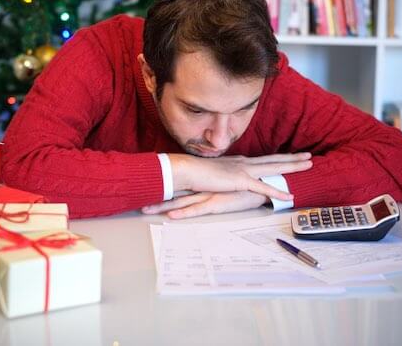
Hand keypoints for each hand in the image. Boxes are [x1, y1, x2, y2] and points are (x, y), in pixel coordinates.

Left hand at [142, 191, 268, 218]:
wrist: (264, 183)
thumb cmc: (246, 186)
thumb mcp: (226, 187)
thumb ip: (214, 188)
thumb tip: (204, 191)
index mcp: (204, 184)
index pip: (179, 188)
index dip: (162, 191)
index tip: (146, 193)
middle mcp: (203, 188)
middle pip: (174, 194)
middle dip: (156, 199)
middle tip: (137, 204)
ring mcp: (209, 195)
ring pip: (181, 202)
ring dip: (163, 206)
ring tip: (146, 210)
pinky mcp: (218, 203)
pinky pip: (197, 210)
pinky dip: (184, 213)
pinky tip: (171, 217)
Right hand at [169, 152, 311, 199]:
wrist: (187, 170)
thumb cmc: (197, 172)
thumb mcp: (215, 173)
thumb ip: (225, 175)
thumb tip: (228, 179)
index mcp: (239, 162)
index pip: (265, 159)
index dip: (281, 157)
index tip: (293, 156)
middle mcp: (245, 163)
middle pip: (274, 160)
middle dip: (293, 158)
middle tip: (309, 156)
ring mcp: (244, 171)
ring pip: (274, 168)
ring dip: (292, 167)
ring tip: (308, 165)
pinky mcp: (240, 181)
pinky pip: (263, 188)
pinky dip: (277, 192)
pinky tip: (289, 196)